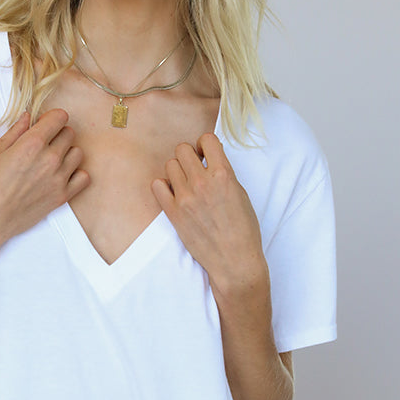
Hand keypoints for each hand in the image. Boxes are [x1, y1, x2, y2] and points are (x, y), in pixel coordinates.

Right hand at [0, 109, 89, 250]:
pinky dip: (76, 174)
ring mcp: (59, 178)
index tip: (44, 124)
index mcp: (32, 143)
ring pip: (78, 153)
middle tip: (44, 144)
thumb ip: (15, 131)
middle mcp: (50, 158)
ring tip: (52, 160)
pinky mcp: (62, 196)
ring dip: (67, 153)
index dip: (52, 118)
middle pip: (69, 133)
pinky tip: (62, 175)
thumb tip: (28, 116)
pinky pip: (84, 177)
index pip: (60, 117)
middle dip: (57, 134)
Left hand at [151, 133, 265, 296]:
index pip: (206, 139)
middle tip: (195, 168)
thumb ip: (223, 173)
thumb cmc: (243, 229)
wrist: (233, 259)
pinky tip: (174, 194)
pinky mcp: (173, 212)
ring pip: (169, 165)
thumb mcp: (240, 193)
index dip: (205, 145)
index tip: (206, 155)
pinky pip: (157, 185)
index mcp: (223, 175)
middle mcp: (202, 183)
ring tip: (186, 183)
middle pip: (182, 149)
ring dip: (177, 171)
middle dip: (189, 156)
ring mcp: (185, 198)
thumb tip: (209, 159)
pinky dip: (163, 186)